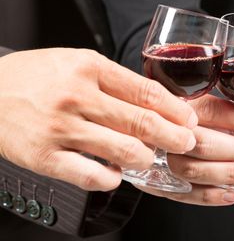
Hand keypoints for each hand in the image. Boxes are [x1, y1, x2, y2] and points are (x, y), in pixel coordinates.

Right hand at [0, 49, 196, 190]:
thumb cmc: (38, 77)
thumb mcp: (78, 62)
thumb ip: (116, 80)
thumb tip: (157, 103)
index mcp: (90, 68)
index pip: (147, 92)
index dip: (176, 110)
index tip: (189, 120)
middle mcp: (77, 97)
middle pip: (141, 122)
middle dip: (173, 137)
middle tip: (186, 143)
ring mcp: (61, 128)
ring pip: (123, 150)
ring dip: (145, 159)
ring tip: (149, 157)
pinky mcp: (45, 156)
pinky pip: (91, 176)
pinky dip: (112, 179)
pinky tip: (116, 174)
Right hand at [139, 94, 233, 205]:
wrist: (147, 130)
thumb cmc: (187, 117)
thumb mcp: (205, 102)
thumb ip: (227, 109)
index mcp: (180, 105)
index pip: (213, 112)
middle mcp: (166, 130)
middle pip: (203, 143)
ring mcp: (159, 158)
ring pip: (194, 170)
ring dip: (229, 173)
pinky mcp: (157, 182)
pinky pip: (183, 194)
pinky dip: (211, 196)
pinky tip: (233, 194)